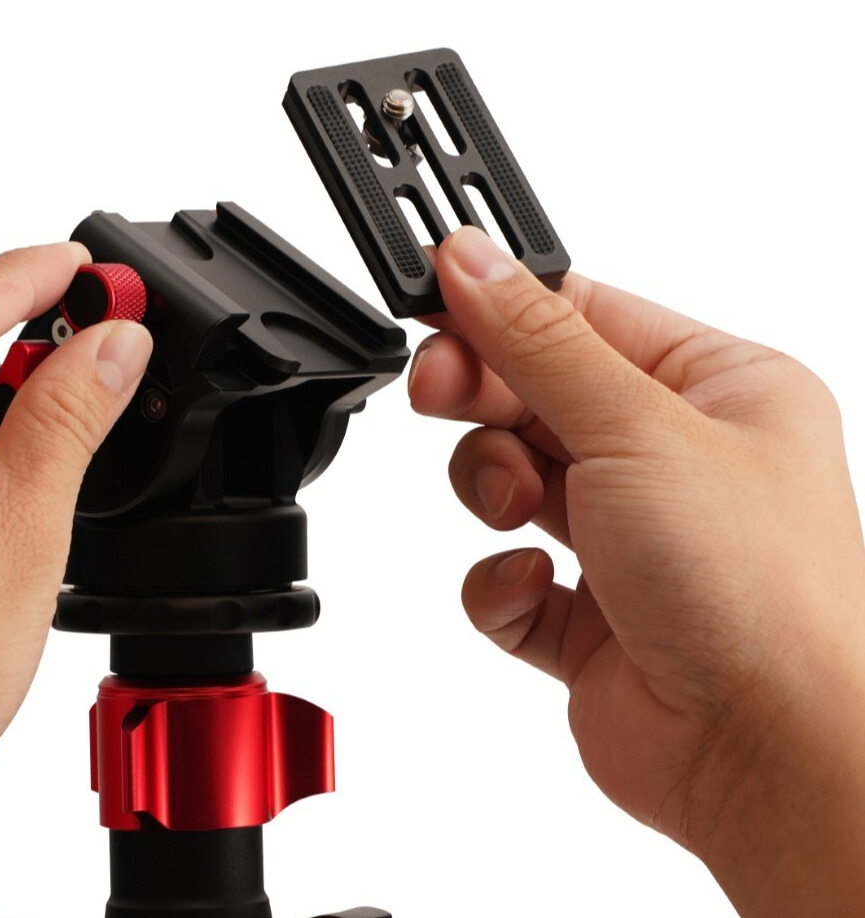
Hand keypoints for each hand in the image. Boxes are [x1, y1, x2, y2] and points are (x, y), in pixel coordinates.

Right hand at [408, 227, 864, 915]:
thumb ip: (536, 342)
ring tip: (516, 510)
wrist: (774, 759)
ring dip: (492, 489)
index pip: (579, 319)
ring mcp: (627, 543)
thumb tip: (470, 261)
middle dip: (485, 400)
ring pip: (512, 483)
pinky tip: (532, 589)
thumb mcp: (636, 426)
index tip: (431, 308)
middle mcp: (673, 462)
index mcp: (715, 390)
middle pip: (534, 396)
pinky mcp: (586, 619)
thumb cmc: (757, 591)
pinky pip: (505, 579)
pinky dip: (499, 583)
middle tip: (438, 393)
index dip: (498, 311)